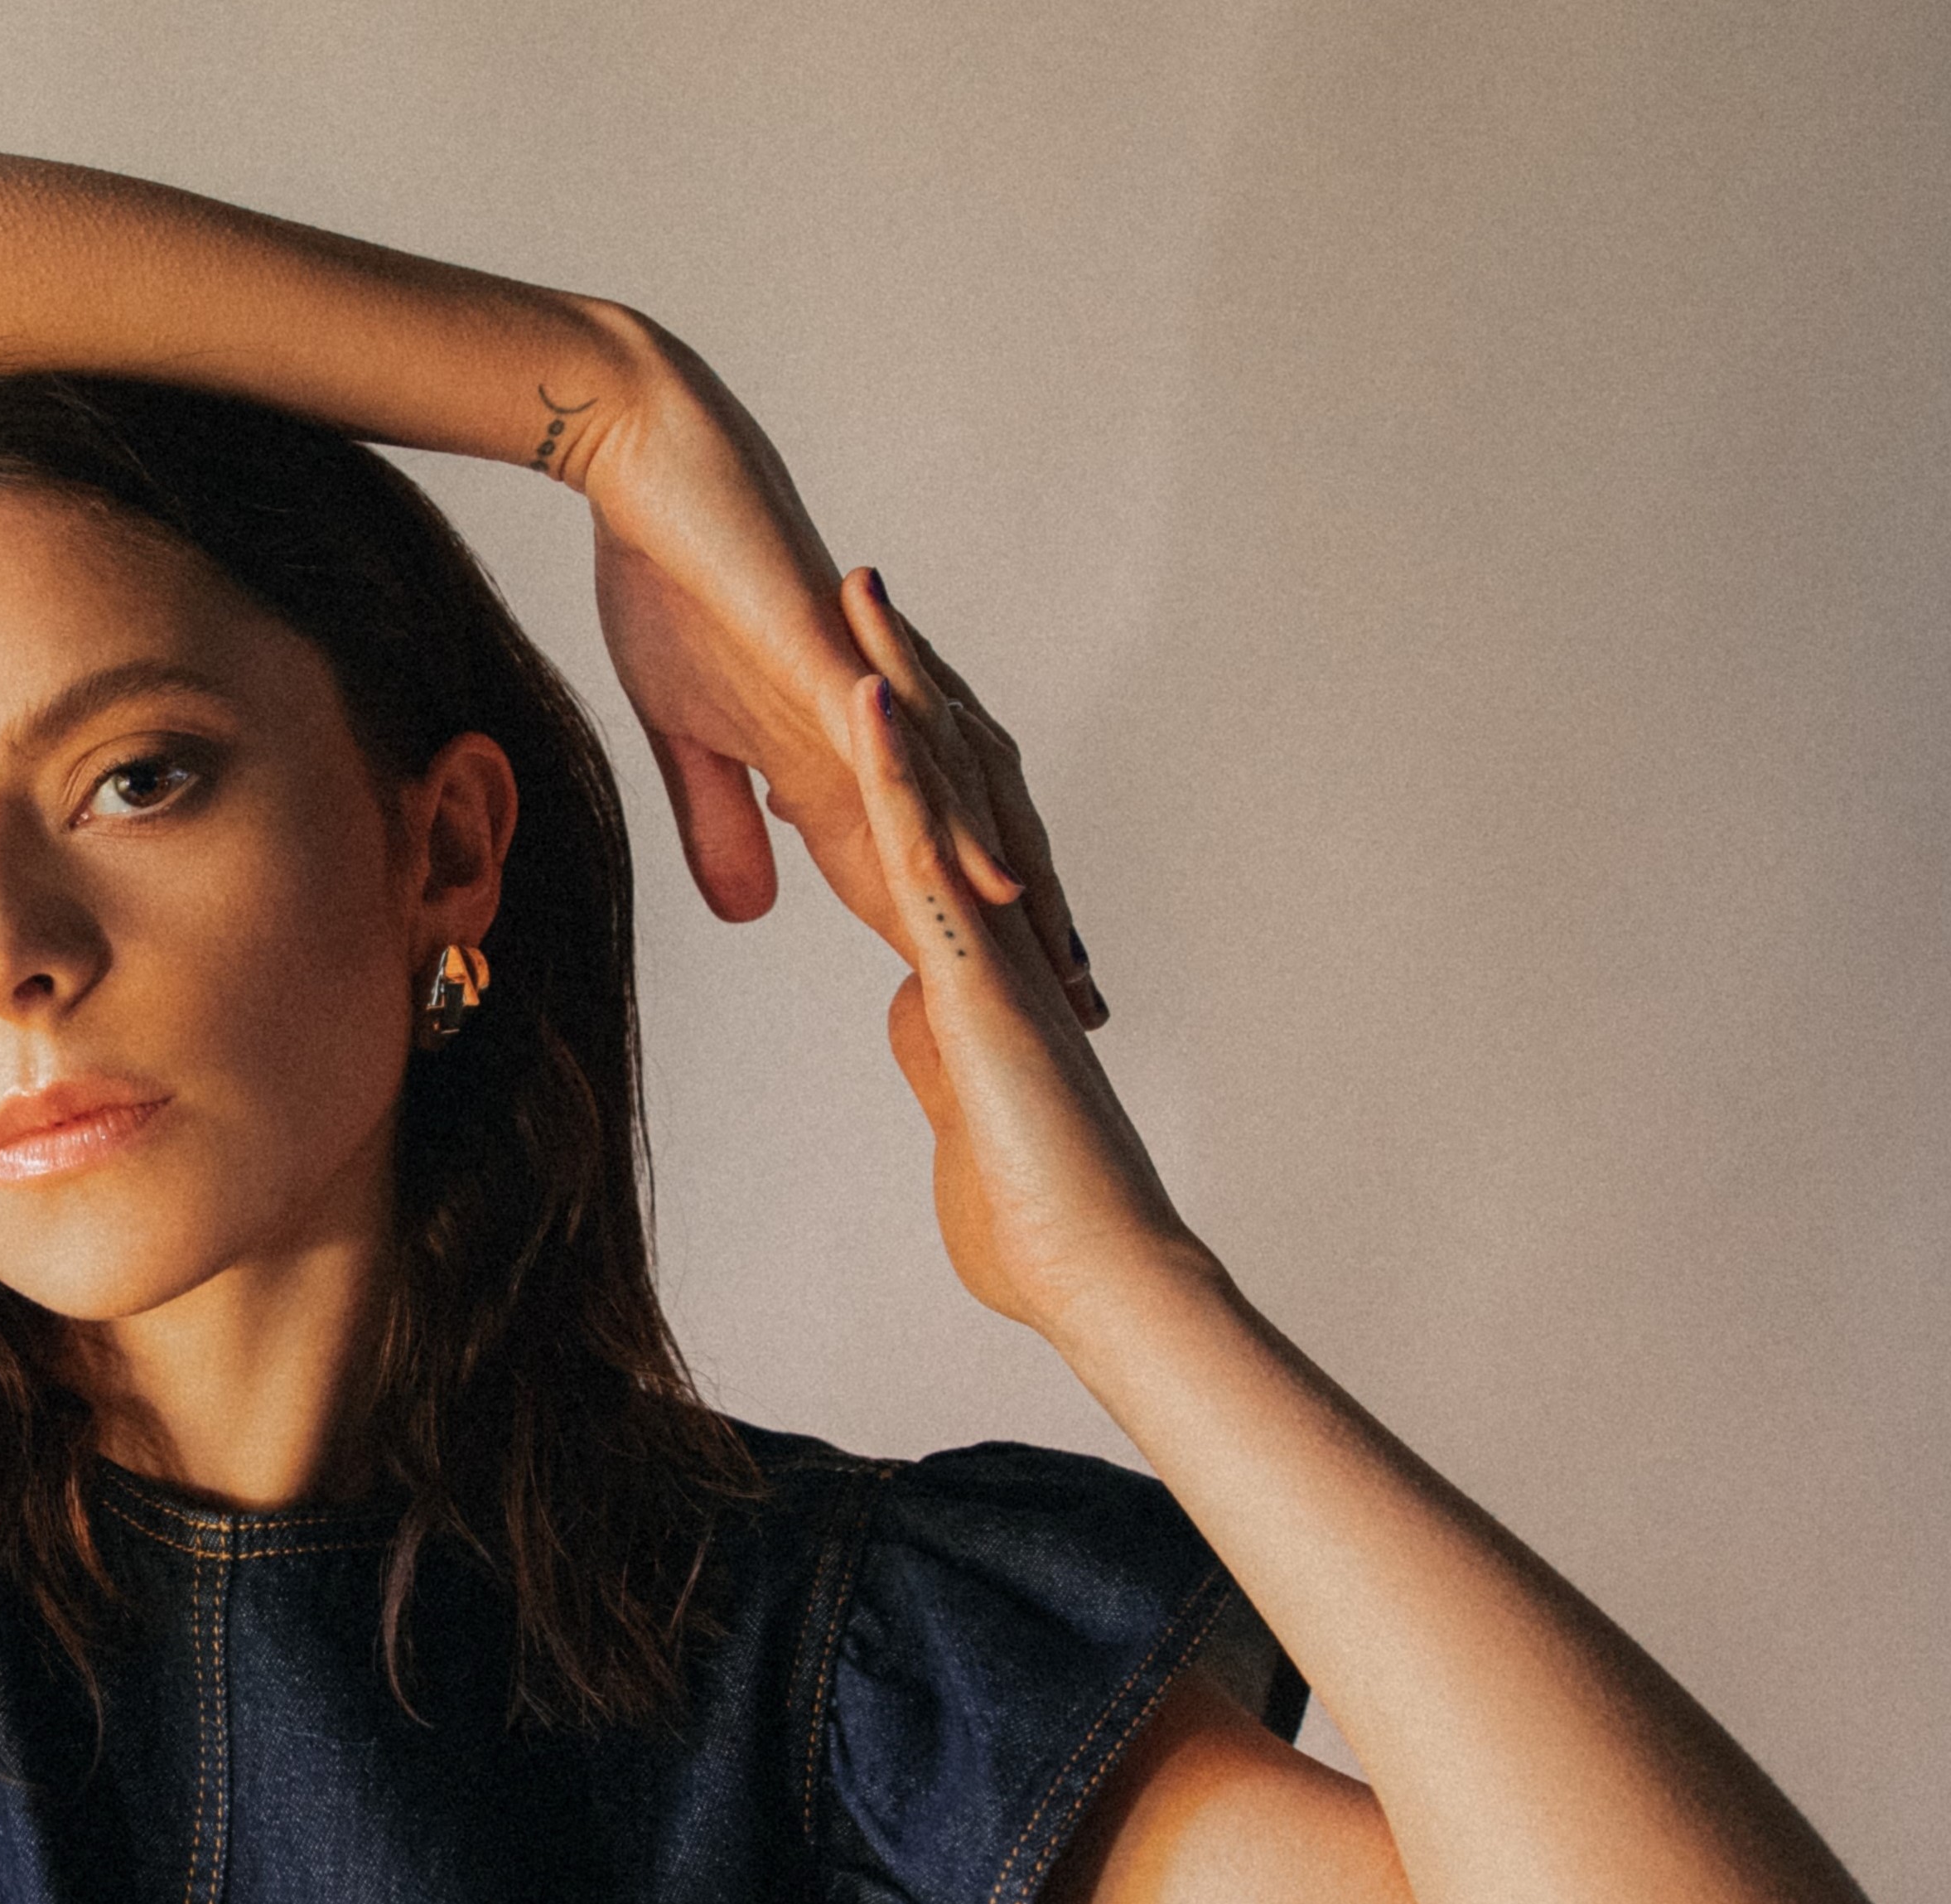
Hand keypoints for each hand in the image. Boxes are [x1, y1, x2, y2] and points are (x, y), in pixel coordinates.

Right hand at [576, 328, 1095, 1019]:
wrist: (649, 467)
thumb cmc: (667, 581)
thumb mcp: (686, 735)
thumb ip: (723, 823)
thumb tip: (753, 914)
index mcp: (839, 749)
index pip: (908, 863)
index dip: (955, 935)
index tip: (1005, 1004)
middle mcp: (875, 728)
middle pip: (968, 842)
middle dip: (1024, 929)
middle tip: (1085, 1011)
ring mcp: (864, 697)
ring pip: (963, 808)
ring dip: (1016, 893)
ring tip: (1069, 971)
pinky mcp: (835, 669)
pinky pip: (905, 756)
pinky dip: (953, 819)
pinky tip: (997, 878)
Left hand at [836, 568, 1198, 1335]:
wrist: (1096, 1277)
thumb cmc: (1032, 1224)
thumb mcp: (960, 1109)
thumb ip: (939, 1046)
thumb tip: (913, 1002)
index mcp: (977, 957)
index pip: (927, 826)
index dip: (894, 745)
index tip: (853, 666)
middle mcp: (992, 928)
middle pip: (943, 777)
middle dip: (901, 676)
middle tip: (856, 580)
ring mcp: (990, 944)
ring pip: (942, 789)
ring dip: (902, 684)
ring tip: (857, 588)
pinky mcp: (978, 973)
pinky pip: (932, 852)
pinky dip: (900, 772)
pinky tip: (869, 695)